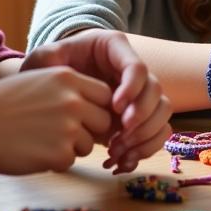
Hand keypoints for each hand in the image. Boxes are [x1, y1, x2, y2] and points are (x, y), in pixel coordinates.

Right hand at [0, 66, 114, 173]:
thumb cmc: (0, 104)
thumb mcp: (38, 80)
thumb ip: (67, 89)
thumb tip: (95, 106)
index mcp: (68, 77)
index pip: (105, 95)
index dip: (96, 108)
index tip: (83, 117)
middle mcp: (74, 100)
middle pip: (103, 121)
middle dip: (88, 130)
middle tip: (62, 134)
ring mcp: (68, 127)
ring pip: (88, 144)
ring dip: (70, 148)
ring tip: (39, 141)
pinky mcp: (60, 153)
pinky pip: (70, 161)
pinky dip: (54, 162)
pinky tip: (31, 152)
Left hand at [21, 30, 171, 172]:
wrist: (57, 85)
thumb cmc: (52, 67)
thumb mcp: (46, 57)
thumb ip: (47, 59)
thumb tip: (60, 67)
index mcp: (115, 49)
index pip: (137, 67)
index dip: (131, 89)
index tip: (114, 108)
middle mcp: (133, 71)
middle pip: (156, 91)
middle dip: (141, 116)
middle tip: (118, 136)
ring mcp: (139, 94)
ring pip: (163, 112)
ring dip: (145, 135)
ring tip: (116, 150)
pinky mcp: (139, 117)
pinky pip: (157, 132)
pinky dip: (144, 149)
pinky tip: (121, 161)